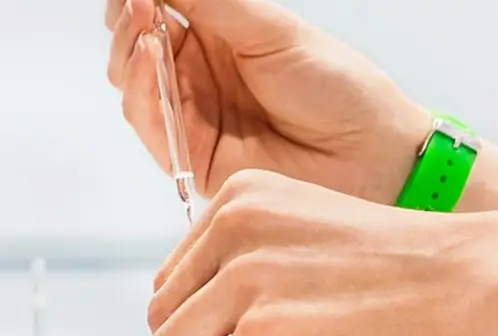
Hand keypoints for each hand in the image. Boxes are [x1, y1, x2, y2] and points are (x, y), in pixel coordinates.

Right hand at [105, 0, 497, 210]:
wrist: (368, 154)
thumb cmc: (335, 87)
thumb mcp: (267, 29)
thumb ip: (208, 1)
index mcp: (218, 38)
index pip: (157, 13)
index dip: (138, 2)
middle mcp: (199, 77)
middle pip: (134, 49)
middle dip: (128, 23)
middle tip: (137, 4)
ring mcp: (192, 116)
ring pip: (133, 86)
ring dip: (131, 53)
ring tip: (146, 27)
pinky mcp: (190, 157)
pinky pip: (149, 124)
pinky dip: (143, 90)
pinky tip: (152, 61)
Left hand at [148, 170, 497, 335]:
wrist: (484, 282)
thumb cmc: (413, 276)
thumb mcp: (309, 245)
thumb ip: (249, 277)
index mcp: (239, 197)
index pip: (174, 283)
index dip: (209, 328)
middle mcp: (232, 227)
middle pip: (163, 322)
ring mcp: (243, 279)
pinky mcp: (261, 333)